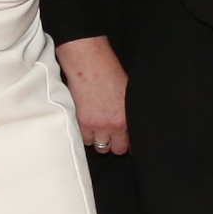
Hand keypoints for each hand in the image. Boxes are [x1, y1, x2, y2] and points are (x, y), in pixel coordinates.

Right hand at [59, 36, 129, 153]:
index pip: (131, 143)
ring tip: (99, 130)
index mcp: (128, 118)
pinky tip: (87, 126)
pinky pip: (84, 139)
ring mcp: (96, 125)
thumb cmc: (110, 73)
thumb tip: (131, 122)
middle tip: (112, 136)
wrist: (89, 64)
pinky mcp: (81, 122)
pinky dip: (86, 135)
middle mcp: (114, 125)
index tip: (126, 141)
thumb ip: (129, 111)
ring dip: (99, 140)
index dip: (129, 143)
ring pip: (99, 146)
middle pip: (116, 149)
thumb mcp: (128, 93)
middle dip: (114, 144)